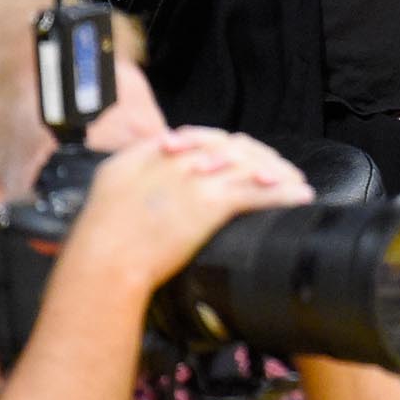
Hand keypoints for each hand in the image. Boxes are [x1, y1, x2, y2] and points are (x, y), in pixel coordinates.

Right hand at [59, 128, 310, 298]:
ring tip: (296, 183)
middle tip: (276, 170)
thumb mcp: (110, 187)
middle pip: (228, 145)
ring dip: (277, 173)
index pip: (198, 138)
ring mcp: (194, 177)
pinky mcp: (209, 202)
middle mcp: (175, 158)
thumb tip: (153, 171)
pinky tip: (299, 197)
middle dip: (257, 156)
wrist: (103, 261)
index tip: (240, 157)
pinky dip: (282, 193)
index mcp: (148, 152)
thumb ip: (133, 172)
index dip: (225, 146)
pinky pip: (256, 191)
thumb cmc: (100, 238)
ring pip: (248, 164)